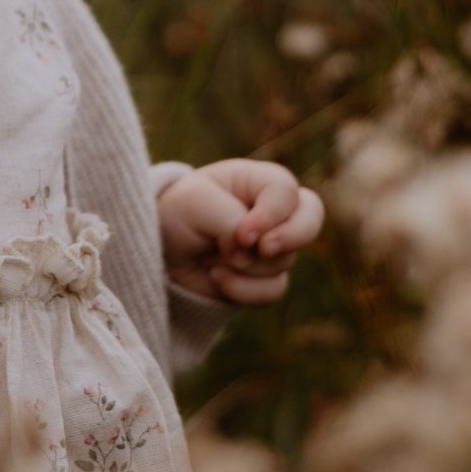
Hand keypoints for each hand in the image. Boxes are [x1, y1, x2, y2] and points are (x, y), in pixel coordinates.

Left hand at [156, 159, 324, 305]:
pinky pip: (272, 291)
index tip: (242, 234)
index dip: (271, 215)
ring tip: (211, 258)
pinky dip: (242, 290)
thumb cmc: (176, 213)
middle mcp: (272, 211)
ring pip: (285, 262)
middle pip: (312, 218)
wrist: (158, 251)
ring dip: (245, 266)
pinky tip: (216, 278)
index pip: (286, 191)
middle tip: (262, 249)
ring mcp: (272, 246)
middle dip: (291, 237)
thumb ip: (231, 219)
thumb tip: (253, 251)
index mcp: (257, 181)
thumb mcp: (195, 203)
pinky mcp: (264, 279)